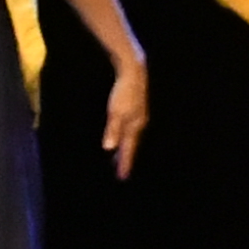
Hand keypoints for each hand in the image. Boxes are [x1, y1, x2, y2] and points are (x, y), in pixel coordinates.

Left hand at [98, 56, 149, 177]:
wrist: (134, 72)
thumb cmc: (123, 92)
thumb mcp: (115, 112)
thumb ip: (112, 130)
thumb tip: (109, 148)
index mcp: (135, 126)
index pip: (128, 149)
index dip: (124, 163)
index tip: (122, 177)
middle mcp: (139, 123)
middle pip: (131, 144)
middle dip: (125, 157)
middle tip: (121, 170)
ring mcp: (139, 115)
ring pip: (132, 136)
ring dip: (126, 146)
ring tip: (120, 155)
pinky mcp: (137, 108)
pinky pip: (131, 127)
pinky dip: (126, 135)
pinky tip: (123, 133)